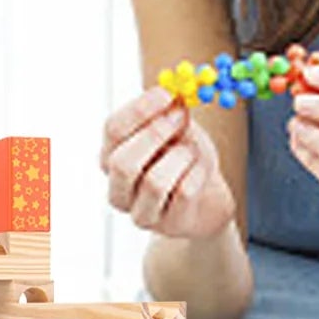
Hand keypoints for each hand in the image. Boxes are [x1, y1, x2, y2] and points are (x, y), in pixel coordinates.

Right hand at [101, 88, 236, 238]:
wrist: (207, 196)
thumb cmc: (184, 158)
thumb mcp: (176, 129)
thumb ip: (170, 113)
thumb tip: (174, 92)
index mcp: (111, 155)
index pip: (112, 130)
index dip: (139, 110)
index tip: (167, 94)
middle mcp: (118, 186)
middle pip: (122, 163)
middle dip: (155, 135)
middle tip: (180, 117)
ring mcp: (139, 211)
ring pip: (154, 182)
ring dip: (181, 157)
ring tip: (192, 150)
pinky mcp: (167, 226)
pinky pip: (184, 194)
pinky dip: (198, 174)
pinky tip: (201, 171)